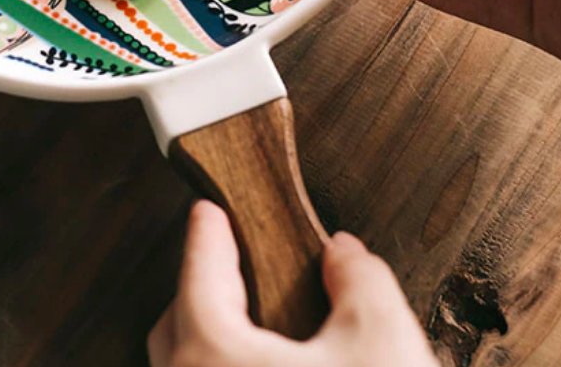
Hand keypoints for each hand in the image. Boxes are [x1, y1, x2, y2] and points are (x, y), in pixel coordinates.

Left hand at [148, 200, 435, 366]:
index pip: (199, 269)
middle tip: (231, 259)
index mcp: (213, 354)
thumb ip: (362, 281)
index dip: (209, 230)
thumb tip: (346, 256)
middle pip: (176, 324)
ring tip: (254, 322)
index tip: (208, 208)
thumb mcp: (383, 344)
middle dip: (200, 285)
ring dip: (210, 338)